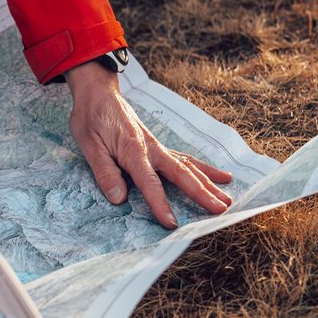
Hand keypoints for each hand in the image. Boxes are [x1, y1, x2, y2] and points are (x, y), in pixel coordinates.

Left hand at [65, 61, 232, 228]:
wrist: (98, 93)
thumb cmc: (91, 119)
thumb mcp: (90, 146)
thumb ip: (105, 173)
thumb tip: (119, 199)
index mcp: (133, 151)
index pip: (150, 183)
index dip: (160, 204)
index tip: (172, 223)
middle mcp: (152, 149)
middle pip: (181, 174)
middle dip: (202, 193)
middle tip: (221, 210)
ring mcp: (158, 147)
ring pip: (189, 167)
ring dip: (209, 183)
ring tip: (228, 199)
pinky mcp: (159, 146)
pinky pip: (186, 159)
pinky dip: (204, 169)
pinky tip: (220, 176)